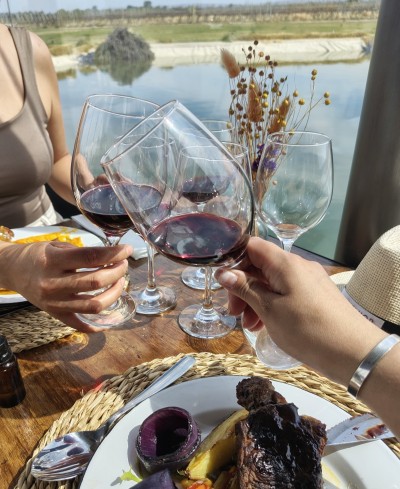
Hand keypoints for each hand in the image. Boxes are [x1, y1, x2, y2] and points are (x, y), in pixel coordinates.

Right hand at [0, 241, 132, 332]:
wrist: (12, 270)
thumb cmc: (36, 255)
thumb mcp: (56, 246)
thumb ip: (82, 252)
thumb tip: (112, 256)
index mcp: (54, 261)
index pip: (92, 257)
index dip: (114, 254)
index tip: (127, 250)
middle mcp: (54, 283)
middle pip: (96, 281)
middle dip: (117, 272)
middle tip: (123, 265)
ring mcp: (55, 302)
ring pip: (94, 304)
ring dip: (114, 293)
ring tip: (119, 282)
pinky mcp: (56, 314)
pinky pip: (81, 324)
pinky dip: (98, 324)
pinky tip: (110, 315)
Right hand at [215, 237, 384, 382]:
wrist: (354, 353)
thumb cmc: (307, 330)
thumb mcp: (270, 310)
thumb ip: (246, 289)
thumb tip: (224, 272)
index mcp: (285, 263)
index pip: (252, 246)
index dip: (234, 261)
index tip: (225, 285)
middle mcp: (298, 266)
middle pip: (261, 266)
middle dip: (243, 287)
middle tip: (234, 313)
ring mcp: (310, 280)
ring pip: (273, 282)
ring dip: (256, 299)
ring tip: (249, 325)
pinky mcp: (316, 295)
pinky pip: (287, 292)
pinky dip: (272, 304)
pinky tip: (266, 324)